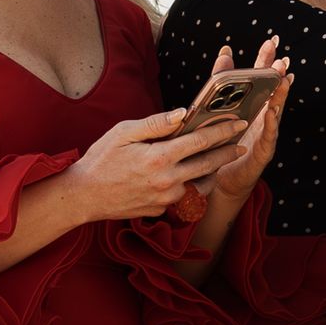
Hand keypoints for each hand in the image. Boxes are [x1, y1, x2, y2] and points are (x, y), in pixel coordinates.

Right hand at [70, 105, 249, 222]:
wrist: (84, 196)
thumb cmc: (101, 160)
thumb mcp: (123, 133)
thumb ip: (156, 123)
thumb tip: (183, 113)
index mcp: (159, 157)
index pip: (200, 141)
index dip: (223, 131)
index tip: (239, 125)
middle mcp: (167, 181)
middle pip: (208, 165)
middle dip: (227, 153)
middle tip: (241, 145)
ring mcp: (165, 200)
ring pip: (197, 183)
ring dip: (210, 172)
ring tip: (218, 159)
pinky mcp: (161, 211)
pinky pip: (181, 197)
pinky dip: (187, 185)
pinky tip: (185, 175)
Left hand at [193, 39, 292, 202]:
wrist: (221, 177)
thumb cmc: (223, 142)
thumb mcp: (220, 107)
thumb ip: (223, 80)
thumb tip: (226, 51)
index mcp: (253, 104)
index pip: (261, 77)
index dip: (267, 58)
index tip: (273, 40)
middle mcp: (263, 115)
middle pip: (273, 90)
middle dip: (278, 73)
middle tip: (282, 57)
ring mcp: (266, 132)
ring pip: (276, 110)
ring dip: (280, 95)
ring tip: (283, 79)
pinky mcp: (263, 150)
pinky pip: (269, 135)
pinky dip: (271, 123)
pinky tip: (272, 111)